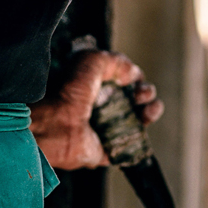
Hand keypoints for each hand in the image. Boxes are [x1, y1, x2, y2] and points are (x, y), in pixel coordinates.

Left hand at [30, 46, 163, 169]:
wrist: (56, 127)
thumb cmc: (67, 92)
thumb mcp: (90, 61)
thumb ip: (114, 60)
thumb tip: (132, 72)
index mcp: (92, 86)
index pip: (121, 80)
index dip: (132, 76)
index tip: (132, 78)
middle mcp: (99, 106)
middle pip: (134, 98)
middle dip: (144, 92)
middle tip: (140, 94)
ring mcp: (106, 128)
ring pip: (138, 117)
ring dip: (150, 108)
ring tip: (147, 107)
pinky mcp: (110, 147)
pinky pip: (135, 140)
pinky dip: (145, 128)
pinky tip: (146, 118)